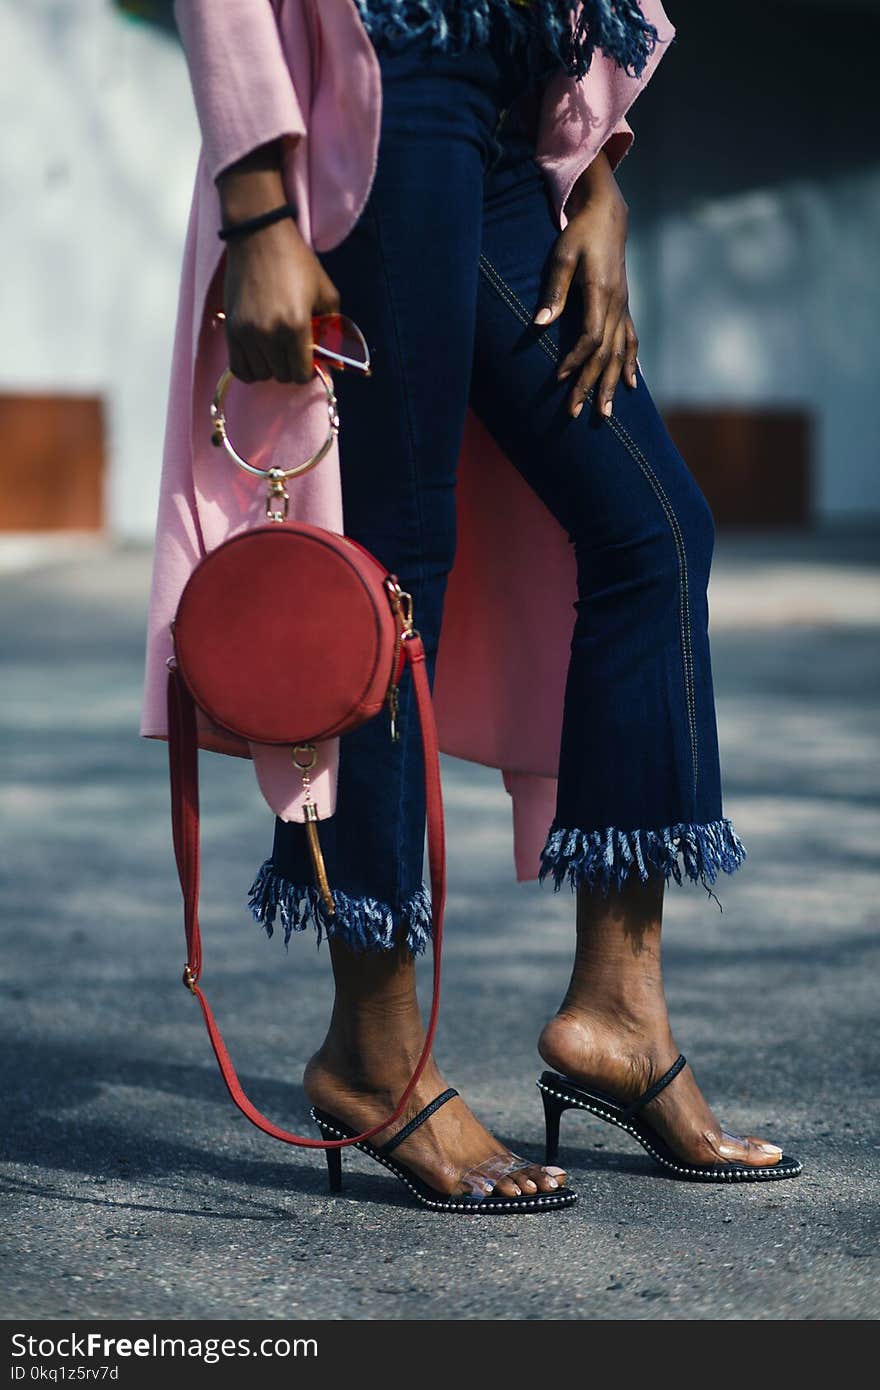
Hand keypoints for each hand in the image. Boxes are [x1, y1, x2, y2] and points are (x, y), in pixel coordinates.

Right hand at [216, 142, 340, 383]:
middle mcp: (268, 334)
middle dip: (291, 367)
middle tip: (293, 348)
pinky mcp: (231, 329)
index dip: (308, 370)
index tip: (309, 358)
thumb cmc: (297, 262)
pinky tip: (259, 354)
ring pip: (261, 374)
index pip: (301, 374)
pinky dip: (251, 367)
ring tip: (275, 347)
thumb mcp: (326, 292)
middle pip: (281, 376)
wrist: (259, 237)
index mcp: (295, 326)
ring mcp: (246, 333)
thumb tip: (330, 356)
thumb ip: (332, 327)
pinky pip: (239, 368)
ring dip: (271, 366)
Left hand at [533, 152, 637, 420]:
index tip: (559, 378)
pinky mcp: (624, 307)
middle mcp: (617, 305)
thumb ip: (553, 291)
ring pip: (620, 353)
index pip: (591, 338)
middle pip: (605, 354)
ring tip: (605, 413)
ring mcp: (623, 307)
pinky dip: (631, 364)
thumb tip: (540, 323)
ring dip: (612, 384)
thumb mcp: (561, 256)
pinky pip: (631, 341)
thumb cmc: (579, 234)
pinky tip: (632, 384)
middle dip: (590, 385)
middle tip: (576, 412)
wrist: (607, 216)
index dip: (576, 361)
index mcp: (601, 293)